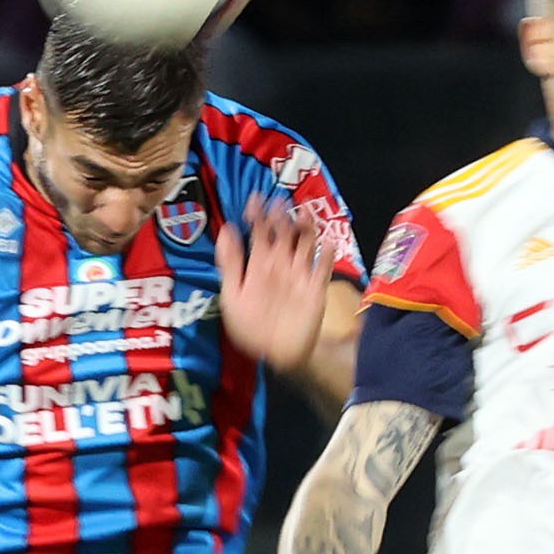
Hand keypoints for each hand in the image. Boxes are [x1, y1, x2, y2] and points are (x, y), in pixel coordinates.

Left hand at [214, 203, 329, 371]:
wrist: (276, 355)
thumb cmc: (252, 328)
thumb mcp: (233, 296)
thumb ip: (230, 263)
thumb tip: (226, 229)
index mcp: (259, 265)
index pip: (259, 233)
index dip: (257, 215)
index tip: (255, 199)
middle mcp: (280, 265)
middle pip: (283, 234)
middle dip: (282, 217)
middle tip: (279, 201)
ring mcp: (299, 275)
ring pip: (305, 245)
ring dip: (306, 230)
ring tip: (305, 215)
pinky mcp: (316, 289)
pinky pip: (323, 269)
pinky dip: (327, 256)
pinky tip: (328, 244)